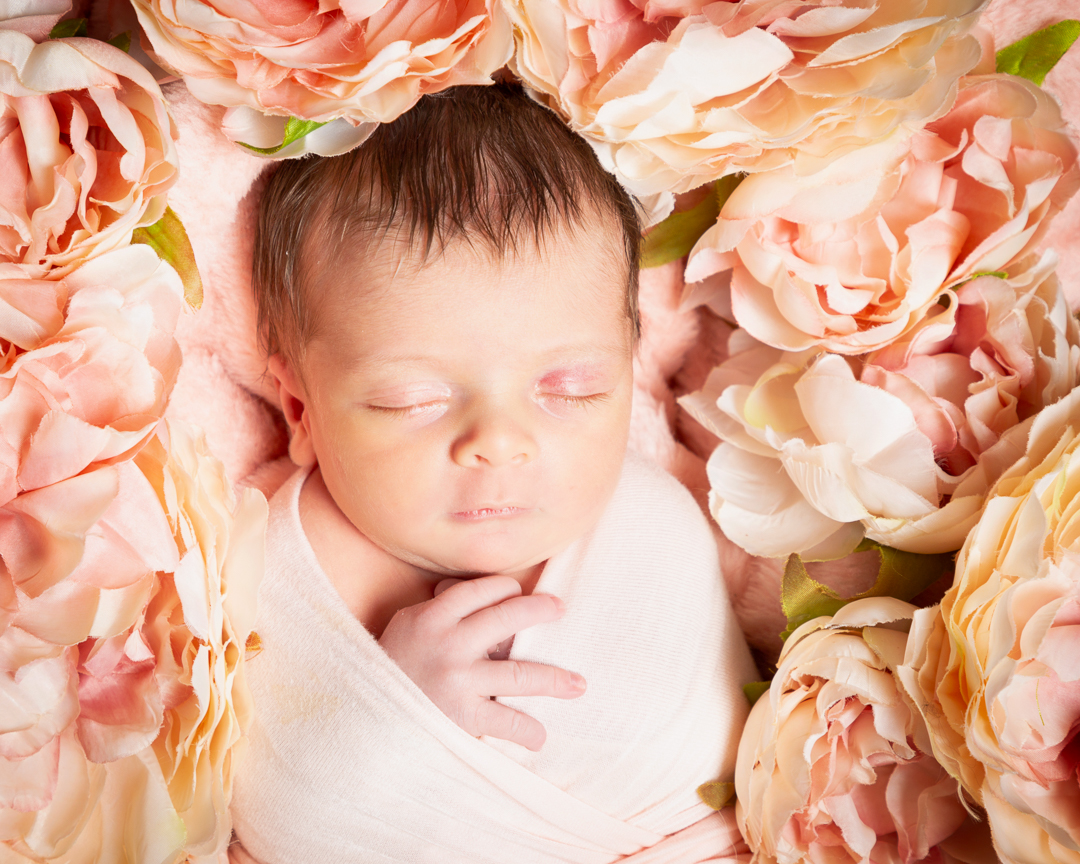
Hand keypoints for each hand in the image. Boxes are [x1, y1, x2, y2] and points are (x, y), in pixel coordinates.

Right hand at [378, 575, 585, 750]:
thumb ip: (441, 610)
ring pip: (519, 673)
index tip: (520, 591)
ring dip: (554, 679)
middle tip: (560, 609)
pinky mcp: (463, 716)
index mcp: (432, 616)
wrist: (359, 718)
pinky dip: (527, 729)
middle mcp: (449, 643)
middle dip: (540, 610)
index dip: (506, 588)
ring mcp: (458, 680)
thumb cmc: (388, 667)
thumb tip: (484, 595)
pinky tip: (540, 734)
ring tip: (577, 684)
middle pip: (508, 618)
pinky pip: (506, 720)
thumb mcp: (406, 626)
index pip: (481, 590)